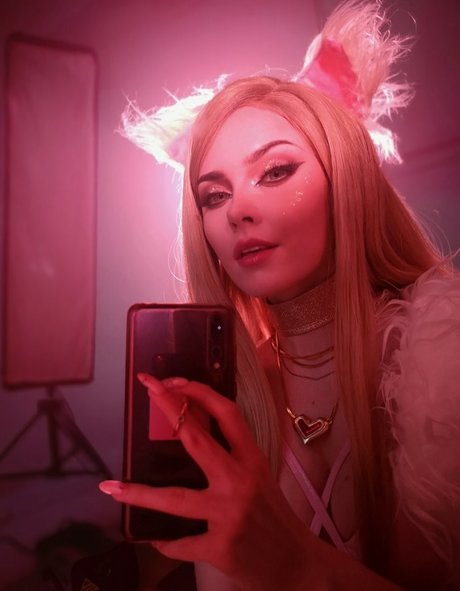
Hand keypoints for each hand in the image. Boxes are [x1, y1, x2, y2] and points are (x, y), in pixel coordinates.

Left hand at [99, 373, 311, 590]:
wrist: (298, 564)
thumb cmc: (275, 517)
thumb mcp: (259, 477)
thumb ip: (231, 457)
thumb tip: (190, 430)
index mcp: (253, 460)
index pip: (227, 414)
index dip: (199, 392)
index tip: (174, 382)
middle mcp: (240, 481)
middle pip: (197, 439)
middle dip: (169, 409)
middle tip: (148, 389)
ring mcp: (228, 515)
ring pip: (174, 498)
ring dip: (139, 493)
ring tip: (112, 488)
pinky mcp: (220, 547)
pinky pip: (180, 542)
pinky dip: (164, 540)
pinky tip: (153, 536)